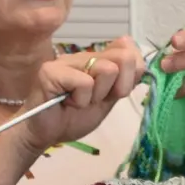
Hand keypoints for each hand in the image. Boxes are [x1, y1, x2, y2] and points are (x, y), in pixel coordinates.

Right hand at [14, 36, 142, 154]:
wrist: (45, 134)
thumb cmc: (74, 117)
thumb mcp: (108, 100)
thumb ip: (124, 81)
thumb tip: (138, 58)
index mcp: (98, 59)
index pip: (129, 50)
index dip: (132, 75)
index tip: (115, 93)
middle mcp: (83, 55)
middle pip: (123, 58)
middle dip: (116, 88)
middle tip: (97, 100)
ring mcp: (66, 60)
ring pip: (106, 70)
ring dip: (97, 95)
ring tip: (79, 102)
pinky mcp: (50, 71)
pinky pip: (84, 83)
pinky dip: (80, 100)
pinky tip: (67, 103)